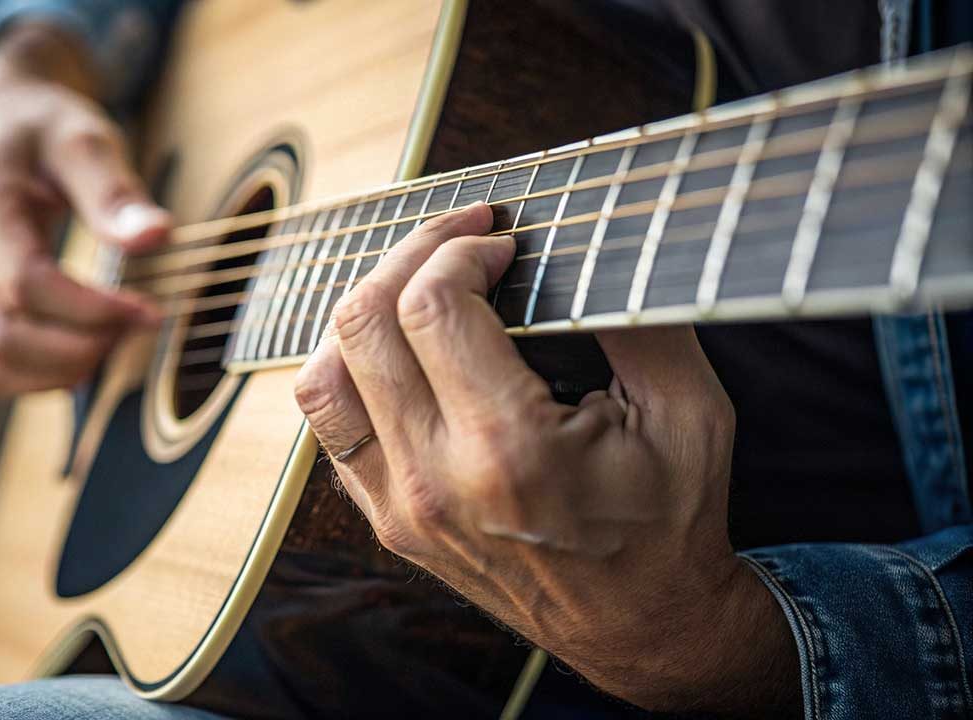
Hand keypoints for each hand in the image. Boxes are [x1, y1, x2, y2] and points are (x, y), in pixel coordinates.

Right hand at [0, 24, 167, 396]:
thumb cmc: (43, 131)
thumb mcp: (84, 139)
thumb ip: (115, 191)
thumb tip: (155, 237)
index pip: (26, 285)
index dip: (92, 310)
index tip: (149, 310)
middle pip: (3, 337)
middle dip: (80, 348)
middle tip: (137, 328)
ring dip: (58, 372)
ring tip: (114, 342)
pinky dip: (35, 380)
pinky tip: (84, 356)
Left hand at [295, 203, 797, 714]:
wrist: (639, 629)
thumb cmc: (668, 523)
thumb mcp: (689, 414)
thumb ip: (640, 318)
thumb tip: (592, 235)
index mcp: (509, 450)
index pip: (431, 307)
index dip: (457, 247)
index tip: (499, 240)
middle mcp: (434, 481)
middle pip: (361, 326)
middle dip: (408, 255)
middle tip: (457, 237)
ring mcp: (399, 508)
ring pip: (321, 378)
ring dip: (361, 314)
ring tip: (416, 286)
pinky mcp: (387, 521)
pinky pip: (333, 427)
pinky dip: (353, 371)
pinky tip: (403, 349)